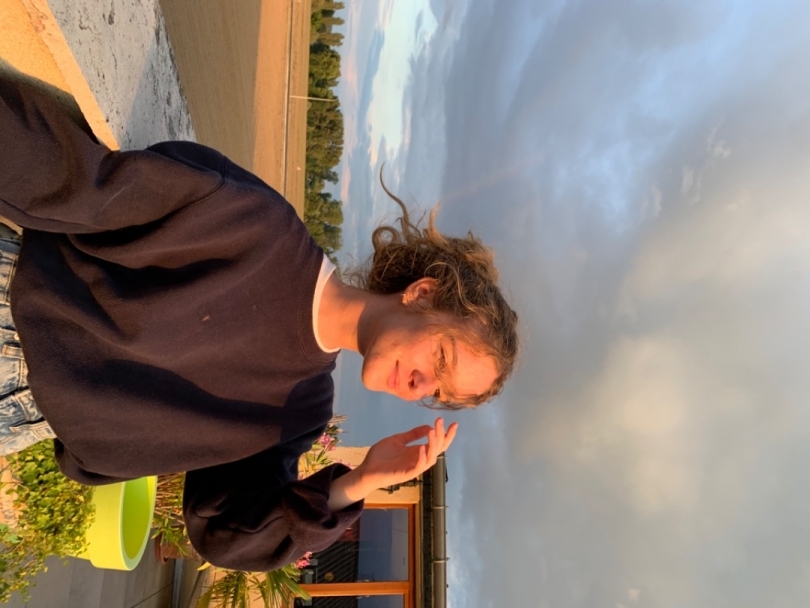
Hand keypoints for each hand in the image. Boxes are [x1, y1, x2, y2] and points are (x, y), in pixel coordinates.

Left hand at [327, 418, 457, 510]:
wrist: (367, 469)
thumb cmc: (381, 456)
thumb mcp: (398, 440)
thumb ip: (412, 435)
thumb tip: (429, 427)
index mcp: (418, 451)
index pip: (437, 443)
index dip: (446, 435)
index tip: (454, 423)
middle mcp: (419, 459)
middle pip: (438, 450)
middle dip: (443, 436)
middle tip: (441, 422)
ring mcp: (413, 467)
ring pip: (431, 459)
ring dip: (434, 445)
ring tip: (432, 431)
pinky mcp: (406, 474)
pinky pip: (418, 468)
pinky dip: (422, 458)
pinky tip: (421, 448)